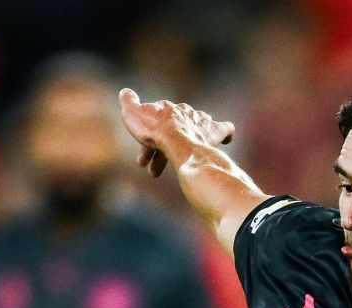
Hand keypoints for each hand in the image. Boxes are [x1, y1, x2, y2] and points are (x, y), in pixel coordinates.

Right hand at [118, 88, 233, 178]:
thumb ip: (128, 102)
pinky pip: (224, 128)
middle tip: (152, 171)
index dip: (146, 141)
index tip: (142, 160)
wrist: (175, 139)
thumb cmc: (154, 130)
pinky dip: (225, 132)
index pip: (156, 124)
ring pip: (191, 135)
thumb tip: (124, 91)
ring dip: (180, 152)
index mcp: (167, 110)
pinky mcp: (213, 132)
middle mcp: (184, 113)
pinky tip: (227, 138)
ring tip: (176, 170)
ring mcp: (199, 123)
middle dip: (161, 151)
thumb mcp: (132, 114)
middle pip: (173, 132)